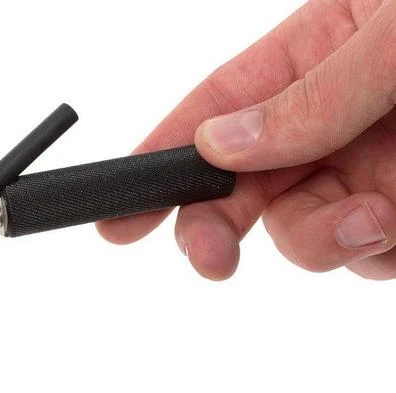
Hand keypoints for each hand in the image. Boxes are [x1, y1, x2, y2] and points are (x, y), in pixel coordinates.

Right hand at [98, 0, 395, 279]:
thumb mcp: (388, 39)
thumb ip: (313, 95)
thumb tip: (220, 146)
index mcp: (312, 54)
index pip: (215, 108)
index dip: (160, 157)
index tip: (120, 211)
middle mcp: (329, 118)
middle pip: (242, 185)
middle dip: (214, 226)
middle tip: (211, 258)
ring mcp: (367, 165)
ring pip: (300, 231)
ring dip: (318, 242)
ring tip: (374, 218)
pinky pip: (364, 253)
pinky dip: (371, 254)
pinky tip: (392, 226)